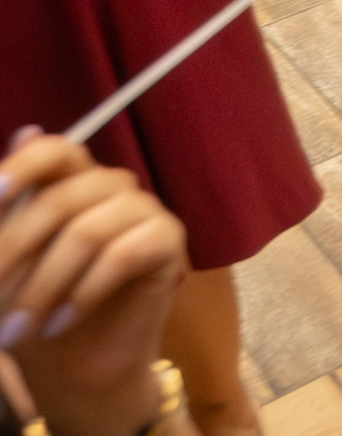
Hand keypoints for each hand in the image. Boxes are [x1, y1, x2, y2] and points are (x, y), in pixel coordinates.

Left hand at [0, 134, 188, 435]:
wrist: (75, 367)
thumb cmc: (34, 310)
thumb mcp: (7, 262)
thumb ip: (10, 209)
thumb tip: (24, 130)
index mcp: (71, 182)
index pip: (54, 150)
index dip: (21, 166)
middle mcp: (111, 187)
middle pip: (61, 199)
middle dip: (14, 251)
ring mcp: (144, 211)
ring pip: (88, 232)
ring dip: (43, 286)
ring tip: (18, 329)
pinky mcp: (168, 243)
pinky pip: (124, 254)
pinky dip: (84, 292)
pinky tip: (62, 321)